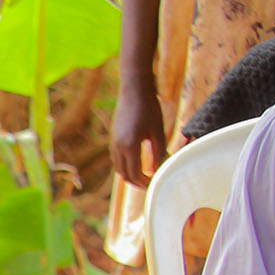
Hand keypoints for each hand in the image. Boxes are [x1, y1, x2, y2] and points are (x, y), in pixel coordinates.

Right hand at [111, 74, 166, 188]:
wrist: (134, 89)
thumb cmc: (149, 107)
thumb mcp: (157, 131)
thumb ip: (159, 152)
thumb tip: (161, 169)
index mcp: (129, 146)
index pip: (135, 174)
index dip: (146, 183)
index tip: (157, 185)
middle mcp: (117, 147)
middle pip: (125, 174)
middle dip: (137, 182)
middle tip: (152, 185)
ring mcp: (113, 143)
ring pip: (119, 167)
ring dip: (131, 175)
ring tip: (145, 176)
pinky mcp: (114, 138)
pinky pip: (117, 158)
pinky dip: (126, 165)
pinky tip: (138, 163)